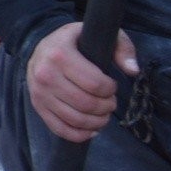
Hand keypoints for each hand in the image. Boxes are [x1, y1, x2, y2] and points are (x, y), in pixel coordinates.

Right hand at [26, 22, 139, 141]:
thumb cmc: (75, 42)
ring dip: (97, 122)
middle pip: (86, 104)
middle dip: (106, 107)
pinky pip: (60, 129)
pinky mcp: (37, 106)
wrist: (41, 47)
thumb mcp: (98, 35)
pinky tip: (91, 129)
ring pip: (75, 119)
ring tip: (103, 114)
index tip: (111, 86)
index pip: (95, 84)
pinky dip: (80, 134)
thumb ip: (122, 48)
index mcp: (60, 54)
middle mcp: (45, 74)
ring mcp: (39, 92)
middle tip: (110, 102)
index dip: (111, 89)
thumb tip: (133, 71)